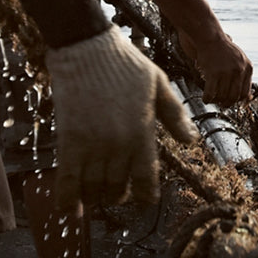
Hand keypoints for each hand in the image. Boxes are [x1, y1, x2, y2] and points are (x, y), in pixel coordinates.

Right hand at [48, 27, 197, 206]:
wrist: (86, 47)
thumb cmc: (125, 64)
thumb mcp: (159, 85)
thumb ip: (174, 115)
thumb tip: (191, 141)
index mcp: (143, 133)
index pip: (146, 178)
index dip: (145, 195)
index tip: (143, 199)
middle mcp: (119, 144)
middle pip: (118, 187)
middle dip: (118, 195)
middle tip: (116, 192)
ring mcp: (93, 144)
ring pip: (94, 188)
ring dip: (94, 198)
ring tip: (95, 197)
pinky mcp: (68, 140)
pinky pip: (67, 179)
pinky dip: (67, 200)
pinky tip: (69, 211)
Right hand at [191, 34, 253, 106]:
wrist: (210, 37)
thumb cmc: (224, 49)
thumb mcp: (240, 59)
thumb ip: (243, 74)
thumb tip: (247, 97)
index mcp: (248, 67)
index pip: (245, 93)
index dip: (238, 100)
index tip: (231, 101)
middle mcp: (239, 70)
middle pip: (234, 96)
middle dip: (227, 103)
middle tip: (221, 104)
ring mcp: (226, 72)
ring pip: (222, 96)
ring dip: (217, 101)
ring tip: (213, 100)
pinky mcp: (213, 73)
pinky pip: (210, 93)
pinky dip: (207, 99)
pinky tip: (205, 99)